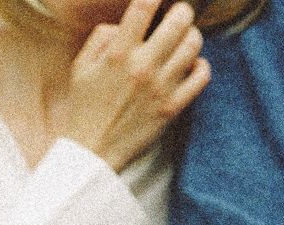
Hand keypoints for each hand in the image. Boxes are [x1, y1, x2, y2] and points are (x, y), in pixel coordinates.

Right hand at [55, 0, 210, 171]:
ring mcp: (161, 88)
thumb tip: (123, 23)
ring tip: (184, 38)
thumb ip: (101, 37)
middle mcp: (143, 67)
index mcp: (118, 53)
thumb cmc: (84, 107)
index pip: (143, 6)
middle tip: (179, 12)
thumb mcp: (81, 67)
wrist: (93, 150)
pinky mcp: (173, 107)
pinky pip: (201, 77)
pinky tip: (191, 65)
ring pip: (194, 45)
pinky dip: (201, 65)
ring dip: (192, 35)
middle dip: (182, 10)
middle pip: (179, 21)